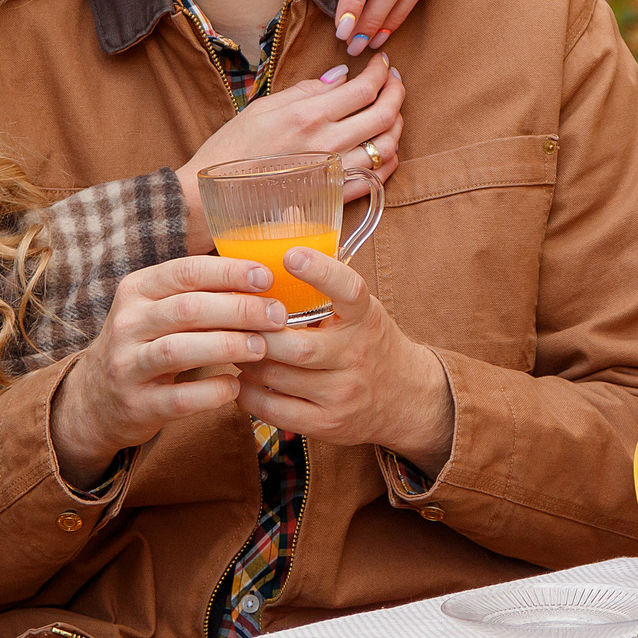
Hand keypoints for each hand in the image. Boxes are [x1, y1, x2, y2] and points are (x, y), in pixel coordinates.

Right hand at [49, 256, 294, 488]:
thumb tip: (264, 274)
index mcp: (138, 290)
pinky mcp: (135, 404)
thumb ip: (199, 291)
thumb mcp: (159, 308)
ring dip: (226, 346)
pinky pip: (177, 398)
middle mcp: (127, 323)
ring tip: (261, 347)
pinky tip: (235, 386)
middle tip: (277, 316)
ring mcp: (127, 365)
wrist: (96, 398)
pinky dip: (211, 392)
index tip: (267, 277)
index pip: (186, 271)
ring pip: (178, 349)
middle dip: (238, 309)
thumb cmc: (147, 344)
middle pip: (187, 308)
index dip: (229, 272)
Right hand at [177, 57, 402, 245]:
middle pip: (384, 114)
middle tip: (395, 80)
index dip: (381, 71)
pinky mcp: (334, 197)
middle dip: (397, 91)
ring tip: (391, 111)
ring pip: (387, 147)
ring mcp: (333, 174)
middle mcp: (326, 145)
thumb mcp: (262, 108)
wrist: (212, 199)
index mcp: (307, 116)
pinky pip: (377, 178)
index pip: (364, 88)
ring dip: (397, 125)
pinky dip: (389, 160)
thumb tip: (342, 75)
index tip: (383, 63)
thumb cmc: (232, 150)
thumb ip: (306, 90)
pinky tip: (384, 147)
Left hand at [234, 247, 453, 473]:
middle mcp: (357, 355)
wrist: (406, 399)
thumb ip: (324, 269)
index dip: (321, 271)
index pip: (349, 290)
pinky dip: (249, 394)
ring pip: (280, 377)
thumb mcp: (360, 306)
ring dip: (247, 360)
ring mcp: (342, 393)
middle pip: (298, 345)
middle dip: (258, 332)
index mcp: (366, 317)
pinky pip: (275, 410)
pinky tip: (241, 379)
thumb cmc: (369, 341)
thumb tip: (290, 213)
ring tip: (231, 344)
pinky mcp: (328, 424)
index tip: (292, 254)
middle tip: (232, 317)